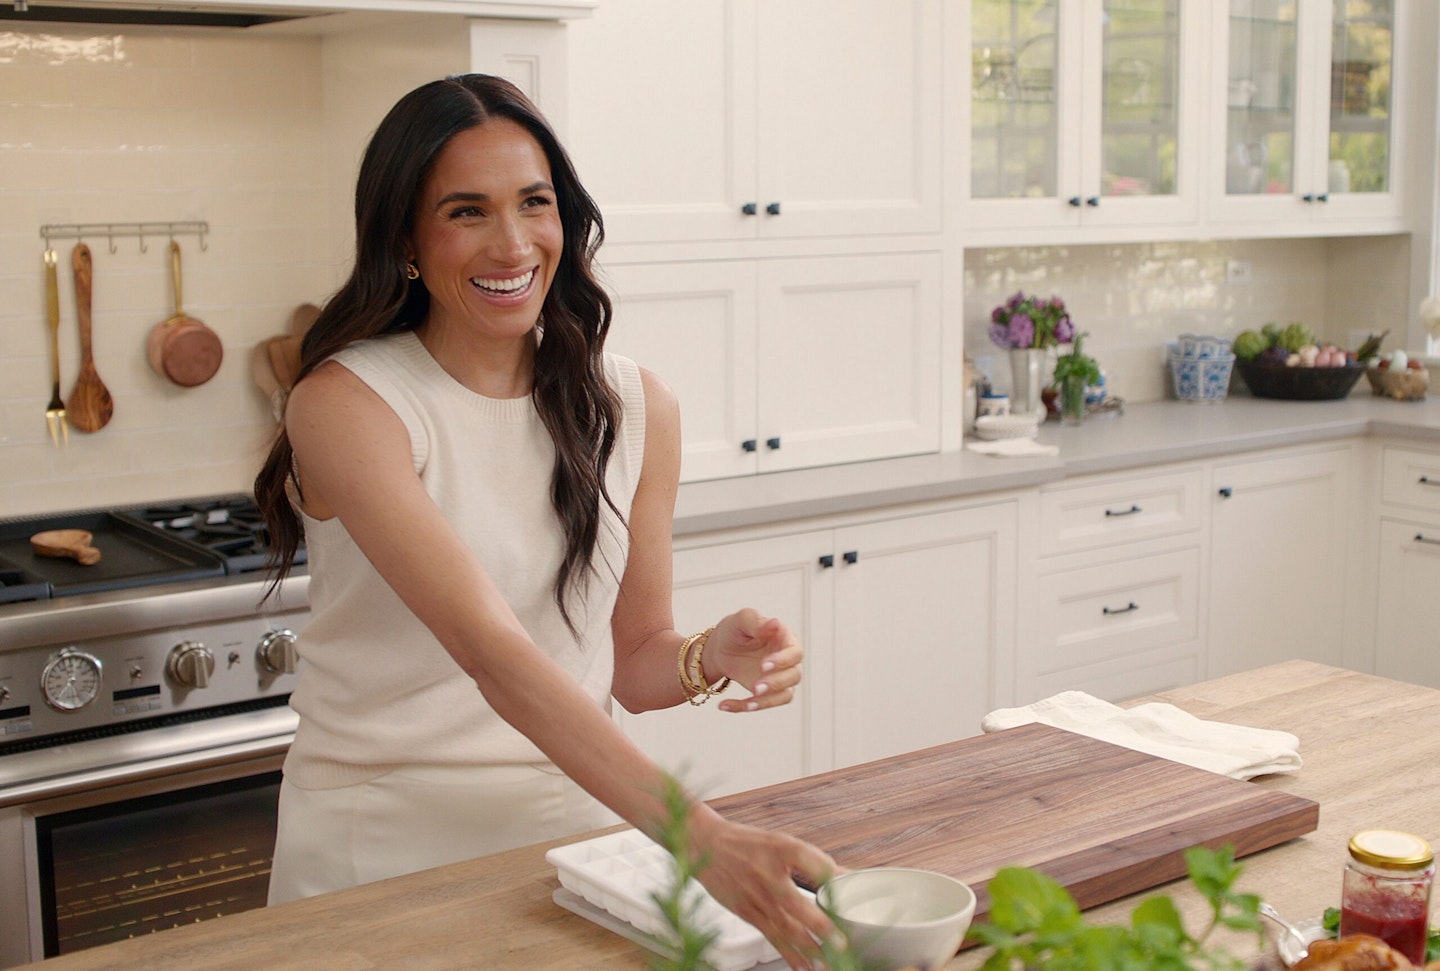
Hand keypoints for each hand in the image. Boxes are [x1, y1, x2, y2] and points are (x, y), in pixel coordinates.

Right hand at [690, 811, 838, 969]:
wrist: (705, 845)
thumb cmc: (748, 843)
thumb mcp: (781, 842)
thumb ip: (812, 861)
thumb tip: (846, 877)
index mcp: (780, 848)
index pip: (811, 860)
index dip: (832, 875)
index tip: (852, 886)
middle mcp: (767, 873)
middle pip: (797, 903)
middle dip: (820, 926)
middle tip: (841, 944)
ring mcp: (755, 896)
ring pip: (784, 927)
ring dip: (807, 949)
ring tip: (827, 965)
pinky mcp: (746, 912)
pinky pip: (771, 936)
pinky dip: (788, 953)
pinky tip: (803, 967)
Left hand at [708, 609, 802, 712]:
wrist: (720, 648)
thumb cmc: (735, 630)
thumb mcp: (741, 620)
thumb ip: (757, 622)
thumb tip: (776, 623)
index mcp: (785, 639)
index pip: (794, 653)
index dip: (782, 661)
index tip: (763, 665)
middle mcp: (787, 661)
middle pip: (794, 676)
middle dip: (776, 684)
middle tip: (756, 687)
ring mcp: (780, 678)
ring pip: (784, 695)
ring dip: (766, 701)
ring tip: (746, 704)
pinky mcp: (768, 693)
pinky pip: (763, 704)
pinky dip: (744, 707)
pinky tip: (724, 705)